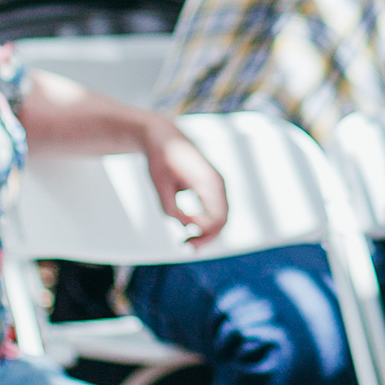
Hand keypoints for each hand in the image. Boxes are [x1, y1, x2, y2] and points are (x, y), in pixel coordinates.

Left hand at [145, 118, 228, 246]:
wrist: (164, 137)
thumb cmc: (161, 159)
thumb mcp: (161, 185)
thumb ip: (172, 208)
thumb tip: (186, 226)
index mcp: (209, 181)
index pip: (217, 218)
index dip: (203, 234)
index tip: (184, 238)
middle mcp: (218, 183)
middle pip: (223, 219)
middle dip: (207, 237)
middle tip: (186, 248)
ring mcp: (217, 184)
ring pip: (221, 216)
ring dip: (207, 232)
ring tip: (188, 242)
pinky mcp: (212, 186)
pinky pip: (216, 209)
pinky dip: (207, 222)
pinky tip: (191, 227)